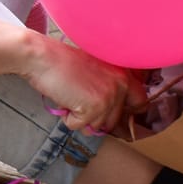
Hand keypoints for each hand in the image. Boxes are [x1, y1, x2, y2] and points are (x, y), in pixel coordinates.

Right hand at [18, 36, 146, 135]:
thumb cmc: (61, 61)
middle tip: (79, 100)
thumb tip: (111, 112)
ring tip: (70, 97)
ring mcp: (108, 98)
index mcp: (123, 74)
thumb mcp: (96, 68)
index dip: (127, 111)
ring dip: (80, 117)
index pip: (140, 101)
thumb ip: (109, 85)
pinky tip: (64, 100)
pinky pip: (79, 126)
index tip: (114, 113)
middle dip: (95, 117)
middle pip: (113, 121)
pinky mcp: (92, 109)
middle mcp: (120, 86)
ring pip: (96, 126)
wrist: (42, 57)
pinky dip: (68, 118)